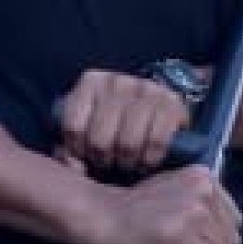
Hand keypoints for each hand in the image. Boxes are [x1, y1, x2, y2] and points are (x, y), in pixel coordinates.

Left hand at [56, 69, 199, 178]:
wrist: (156, 109)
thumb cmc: (113, 124)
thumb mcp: (86, 128)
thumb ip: (69, 147)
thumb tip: (69, 162)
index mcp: (91, 82)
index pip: (73, 126)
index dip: (78, 150)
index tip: (84, 155)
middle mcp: (118, 81)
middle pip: (100, 139)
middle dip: (102, 159)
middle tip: (109, 161)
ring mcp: (147, 89)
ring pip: (128, 142)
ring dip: (126, 161)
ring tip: (127, 162)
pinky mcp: (172, 103)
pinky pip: (157, 142)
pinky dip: (150, 159)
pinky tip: (146, 160)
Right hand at [73, 163, 242, 243]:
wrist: (99, 214)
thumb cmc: (132, 207)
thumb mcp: (173, 189)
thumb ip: (201, 203)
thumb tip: (226, 236)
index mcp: (203, 177)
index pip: (235, 219)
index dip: (220, 238)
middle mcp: (202, 193)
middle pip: (232, 239)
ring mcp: (192, 215)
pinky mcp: (180, 238)